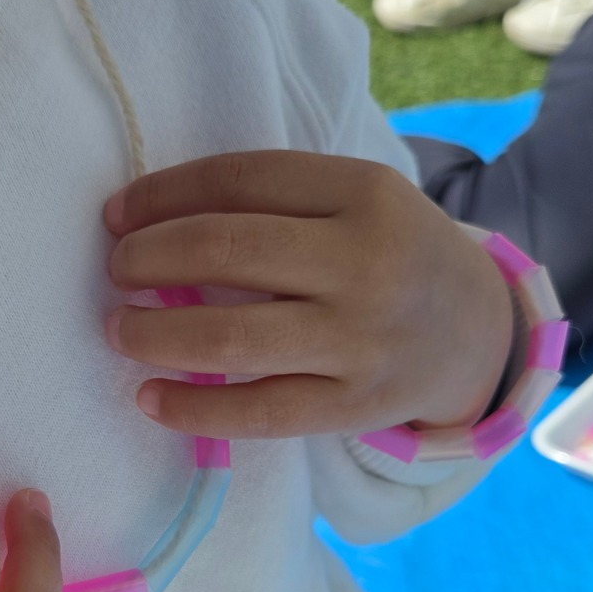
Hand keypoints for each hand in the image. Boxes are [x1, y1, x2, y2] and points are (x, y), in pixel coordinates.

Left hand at [102, 152, 513, 439]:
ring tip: (121, 330)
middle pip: (228, 252)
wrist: (476, 332)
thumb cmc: (391, 255)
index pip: (239, 180)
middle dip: (148, 259)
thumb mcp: (357, 202)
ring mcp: (362, 339)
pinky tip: (150, 398)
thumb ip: (276, 203)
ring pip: (234, 337)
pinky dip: (195, 408)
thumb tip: (148, 220)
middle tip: (116, 271)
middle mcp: (367, 261)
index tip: (117, 215)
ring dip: (155, 334)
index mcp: (365, 192)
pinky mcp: (355, 405)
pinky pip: (260, 411)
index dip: (162, 195)